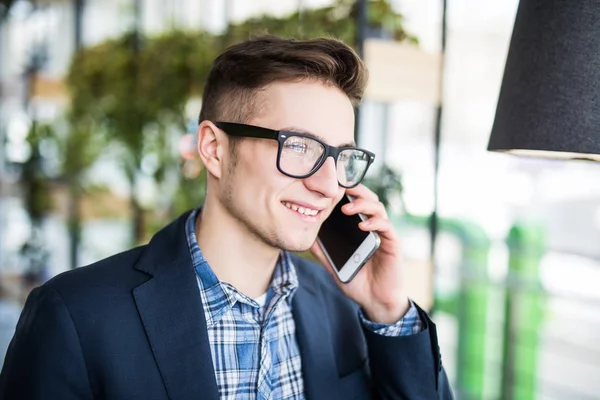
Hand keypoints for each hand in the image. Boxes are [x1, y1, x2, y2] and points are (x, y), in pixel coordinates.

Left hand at [310, 184, 409, 323]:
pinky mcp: (393, 243)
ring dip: (362, 204)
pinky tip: (362, 226)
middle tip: (339, 190)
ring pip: (378, 208)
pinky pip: (386, 227)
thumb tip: (305, 238)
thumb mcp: (335, 265)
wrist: (376, 301)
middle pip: (368, 199)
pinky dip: (374, 223)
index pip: (355, 202)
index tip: (329, 187)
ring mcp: (384, 234)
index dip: (345, 193)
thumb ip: (323, 251)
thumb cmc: (358, 282)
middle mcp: (374, 227)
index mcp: (360, 229)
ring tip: (346, 208)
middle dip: (355, 191)